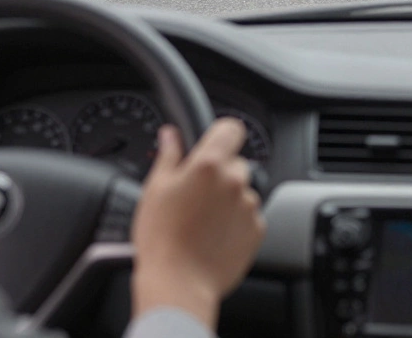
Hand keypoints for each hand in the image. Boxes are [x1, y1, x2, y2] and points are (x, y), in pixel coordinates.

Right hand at [130, 119, 264, 329]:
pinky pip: (248, 216)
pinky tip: (213, 236)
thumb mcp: (154, 190)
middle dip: (219, 174)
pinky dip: (235, 222)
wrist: (178, 283)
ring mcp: (248, 206)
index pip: (231, 129)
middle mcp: (235, 181)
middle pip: (235, 164)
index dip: (222, 135)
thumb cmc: (161, 239)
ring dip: (228, 200)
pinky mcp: (257, 229)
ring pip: (242, 192)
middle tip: (195, 195)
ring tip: (202, 222)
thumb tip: (171, 134)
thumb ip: (168, 156)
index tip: (213, 144)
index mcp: (209, 165)